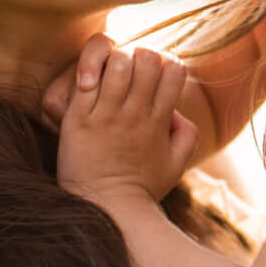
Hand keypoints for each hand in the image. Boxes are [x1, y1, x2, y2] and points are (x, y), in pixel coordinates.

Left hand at [54, 34, 200, 204]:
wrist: (105, 210)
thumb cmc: (142, 189)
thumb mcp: (176, 164)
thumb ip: (188, 134)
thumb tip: (177, 111)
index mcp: (159, 121)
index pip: (174, 69)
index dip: (166, 63)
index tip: (155, 76)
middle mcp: (135, 115)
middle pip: (147, 58)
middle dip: (140, 56)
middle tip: (130, 71)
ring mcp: (106, 116)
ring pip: (116, 63)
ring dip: (113, 62)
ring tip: (107, 76)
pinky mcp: (77, 121)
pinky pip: (85, 82)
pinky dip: (87, 74)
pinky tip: (87, 83)